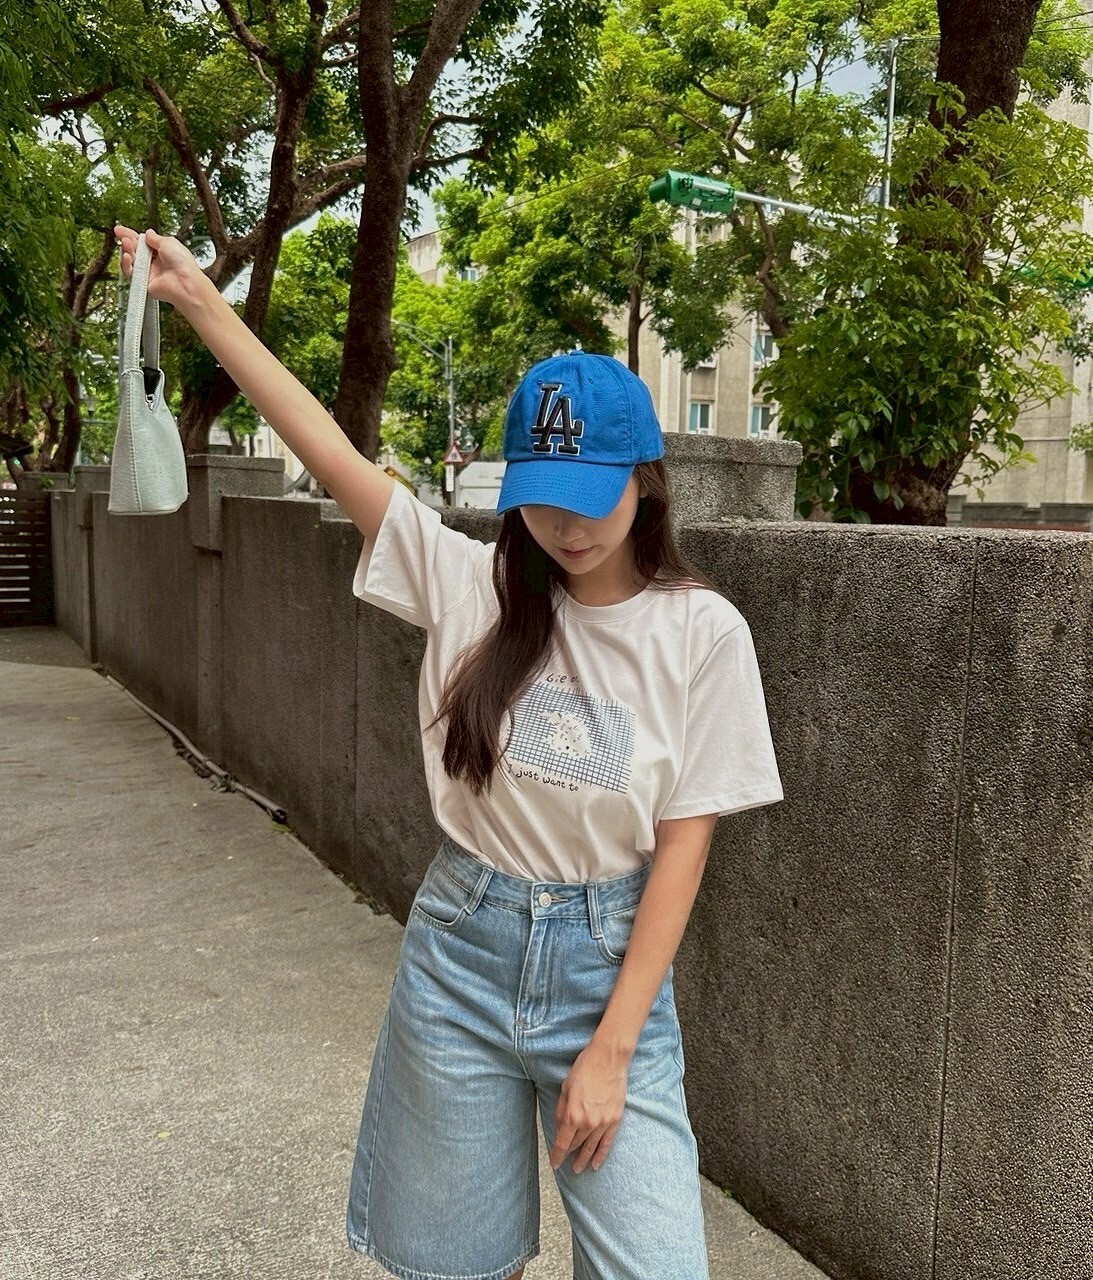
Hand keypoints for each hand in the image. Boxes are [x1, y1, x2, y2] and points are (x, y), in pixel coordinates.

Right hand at [113, 225, 203, 310]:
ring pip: (131, 261)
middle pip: (134, 250)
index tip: (120, 229)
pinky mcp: (143, 283)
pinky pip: (130, 273)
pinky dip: (126, 264)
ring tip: (126, 243)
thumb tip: (148, 233)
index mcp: (162, 252)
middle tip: (119, 234)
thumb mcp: (168, 242)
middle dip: (126, 241)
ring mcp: (148, 273)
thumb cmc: (183, 263)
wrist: (185, 282)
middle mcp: (154, 263)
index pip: (142, 242)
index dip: (131, 235)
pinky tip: (126, 256)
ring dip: (127, 250)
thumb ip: (154, 238)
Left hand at [549, 1040, 629, 1173]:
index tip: (554, 1163)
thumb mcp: (565, 1087)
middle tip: (564, 1163)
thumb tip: (559, 1127)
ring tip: (578, 1169)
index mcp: (573, 1115)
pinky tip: (596, 1164)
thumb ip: (561, 1110)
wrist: (609, 1058)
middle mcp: (588, 1123)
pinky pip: (607, 1143)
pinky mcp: (616, 1119)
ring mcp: (604, 1123)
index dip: (557, 1155)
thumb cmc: (585, 1068)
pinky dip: (601, 1155)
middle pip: (576, 1145)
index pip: (562, 1143)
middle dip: (568, 1155)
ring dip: (584, 1160)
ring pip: (592, 1148)